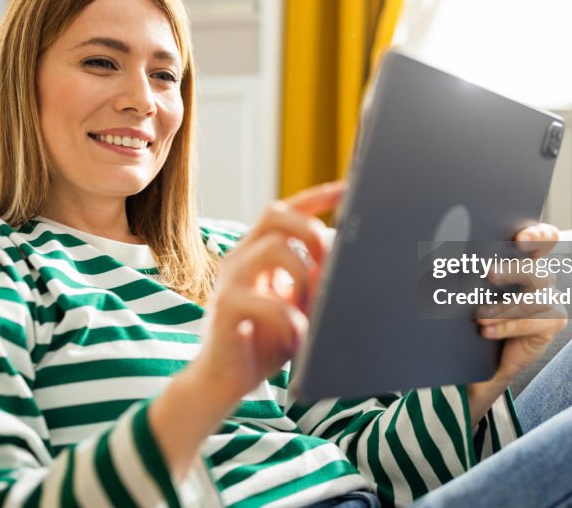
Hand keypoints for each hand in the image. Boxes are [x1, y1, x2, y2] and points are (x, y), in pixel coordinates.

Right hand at [187, 181, 344, 409]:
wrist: (222, 382)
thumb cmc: (263, 340)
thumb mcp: (296, 304)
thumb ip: (314, 278)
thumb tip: (345, 255)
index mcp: (257, 252)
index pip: (285, 211)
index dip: (318, 197)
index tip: (349, 189)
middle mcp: (240, 258)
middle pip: (275, 214)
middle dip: (311, 229)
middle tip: (329, 259)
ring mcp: (229, 281)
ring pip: (274, 250)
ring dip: (305, 279)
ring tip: (311, 311)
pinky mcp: (225, 310)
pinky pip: (267, 303)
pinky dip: (292, 321)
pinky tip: (298, 339)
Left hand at [465, 223, 568, 425]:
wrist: (492, 352)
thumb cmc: (483, 312)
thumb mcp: (475, 289)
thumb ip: (472, 272)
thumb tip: (444, 257)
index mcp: (526, 259)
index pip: (544, 238)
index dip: (538, 235)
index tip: (520, 240)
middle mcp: (542, 276)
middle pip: (537, 270)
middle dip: (513, 271)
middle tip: (490, 273)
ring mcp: (552, 299)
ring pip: (534, 299)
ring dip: (504, 308)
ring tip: (480, 317)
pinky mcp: (554, 322)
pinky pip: (533, 323)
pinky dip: (508, 326)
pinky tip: (487, 330)